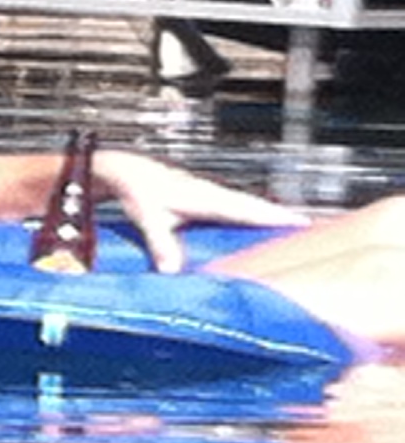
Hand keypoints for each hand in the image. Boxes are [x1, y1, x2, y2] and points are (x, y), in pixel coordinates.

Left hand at [95, 149, 307, 272]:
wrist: (126, 171)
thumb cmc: (138, 191)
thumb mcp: (148, 218)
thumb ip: (161, 244)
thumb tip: (172, 270)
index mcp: (207, 198)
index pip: (249, 210)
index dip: (275, 218)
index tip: (303, 225)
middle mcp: (215, 195)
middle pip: (257, 208)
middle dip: (284, 219)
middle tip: (316, 232)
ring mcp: (213, 196)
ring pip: (250, 208)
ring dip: (272, 219)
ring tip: (300, 234)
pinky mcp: (207, 200)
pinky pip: (238, 210)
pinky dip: (255, 217)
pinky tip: (264, 229)